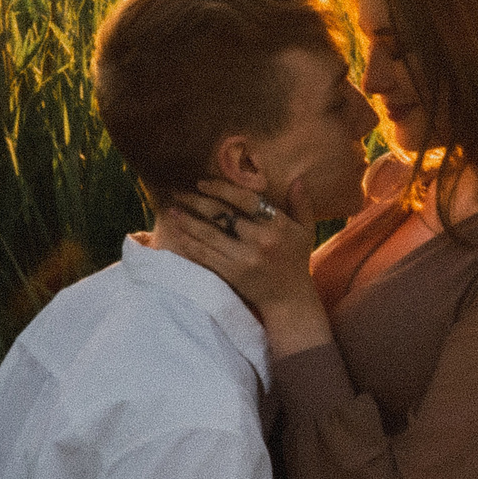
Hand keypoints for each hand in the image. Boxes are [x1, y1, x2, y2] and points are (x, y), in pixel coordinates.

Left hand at [150, 176, 332, 356]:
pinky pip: (206, 256)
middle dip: (196, 202)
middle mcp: (260, 240)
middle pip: (223, 215)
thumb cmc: (296, 261)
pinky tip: (178, 234)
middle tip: (178, 192)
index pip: (246, 200)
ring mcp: (244, 259)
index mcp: (278, 225)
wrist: (289, 300)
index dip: (221, 188)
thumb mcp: (306, 230)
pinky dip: (190, 243)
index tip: (202, 182)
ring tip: (171, 210)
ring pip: (210, 235)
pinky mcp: (232, 274)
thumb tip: (297, 179)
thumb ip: (301, 204)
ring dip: (187, 222)